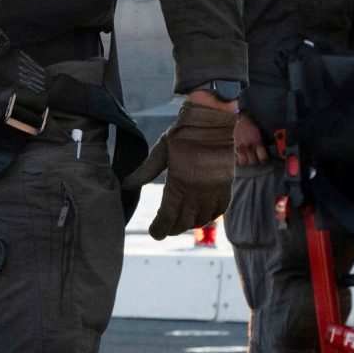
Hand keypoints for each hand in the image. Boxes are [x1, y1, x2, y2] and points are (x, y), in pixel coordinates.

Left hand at [126, 95, 238, 239]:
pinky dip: (210, 216)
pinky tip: (202, 216)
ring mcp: (214, 188)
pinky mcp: (226, 184)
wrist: (211, 120)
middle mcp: (198, 189)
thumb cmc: (183, 133)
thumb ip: (145, 171)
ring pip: (202, 218)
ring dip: (191, 223)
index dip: (160, 228)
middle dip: (173, 228)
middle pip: (184, 221)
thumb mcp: (160, 151)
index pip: (168, 216)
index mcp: (179, 182)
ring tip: (182, 222)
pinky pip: (220, 209)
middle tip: (165, 229)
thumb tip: (127, 185)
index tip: (154, 232)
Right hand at [232, 111, 266, 166]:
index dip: (264, 160)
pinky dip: (239, 159)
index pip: (262, 157)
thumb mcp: (259, 135)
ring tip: (248, 160)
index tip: (264, 160)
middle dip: (255, 162)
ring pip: (243, 162)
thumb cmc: (253, 128)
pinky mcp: (235, 147)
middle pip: (252, 162)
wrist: (243, 120)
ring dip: (246, 162)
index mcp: (257, 142)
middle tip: (256, 160)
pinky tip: (242, 157)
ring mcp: (241, 147)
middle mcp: (249, 146)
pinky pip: (237, 157)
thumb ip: (261, 145)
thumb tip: (265, 154)